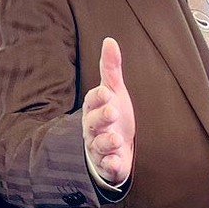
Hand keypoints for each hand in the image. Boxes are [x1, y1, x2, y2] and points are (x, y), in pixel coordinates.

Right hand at [82, 37, 134, 183]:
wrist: (116, 149)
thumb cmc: (113, 117)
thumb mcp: (114, 92)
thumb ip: (111, 69)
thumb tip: (109, 40)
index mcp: (94, 109)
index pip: (92, 101)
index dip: (98, 97)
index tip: (106, 92)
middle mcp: (93, 129)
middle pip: (92, 123)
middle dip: (101, 117)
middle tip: (113, 112)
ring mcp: (99, 149)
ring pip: (98, 146)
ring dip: (106, 142)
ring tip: (116, 138)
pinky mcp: (108, 165)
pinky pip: (106, 166)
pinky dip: (110, 165)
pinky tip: (115, 162)